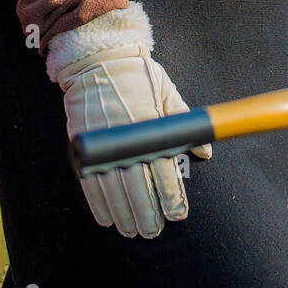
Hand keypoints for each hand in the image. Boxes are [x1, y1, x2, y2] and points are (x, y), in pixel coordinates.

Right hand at [47, 3, 210, 237]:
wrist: (97, 57)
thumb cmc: (138, 73)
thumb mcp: (166, 90)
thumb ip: (184, 122)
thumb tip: (205, 150)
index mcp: (149, 123)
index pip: (163, 170)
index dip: (171, 196)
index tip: (177, 214)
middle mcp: (125, 135)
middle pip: (138, 186)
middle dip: (148, 213)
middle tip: (154, 230)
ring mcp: (101, 142)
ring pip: (114, 190)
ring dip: (124, 214)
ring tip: (133, 230)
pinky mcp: (83, 143)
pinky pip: (90, 181)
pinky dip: (99, 203)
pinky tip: (107, 218)